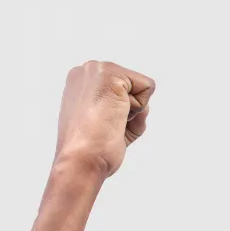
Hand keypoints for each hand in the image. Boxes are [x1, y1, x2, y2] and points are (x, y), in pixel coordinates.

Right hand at [54, 60, 155, 177]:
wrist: (81, 159)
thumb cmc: (92, 150)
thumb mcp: (109, 125)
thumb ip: (126, 110)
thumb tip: (143, 107)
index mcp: (82, 83)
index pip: (123, 92)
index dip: (121, 114)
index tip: (102, 126)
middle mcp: (87, 71)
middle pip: (134, 88)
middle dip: (129, 111)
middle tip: (107, 126)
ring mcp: (96, 70)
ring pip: (141, 88)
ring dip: (133, 111)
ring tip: (110, 122)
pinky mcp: (109, 74)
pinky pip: (148, 87)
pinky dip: (139, 108)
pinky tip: (115, 116)